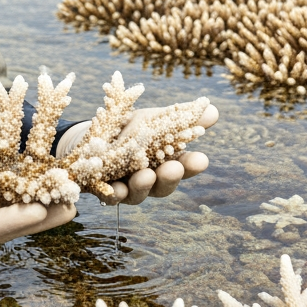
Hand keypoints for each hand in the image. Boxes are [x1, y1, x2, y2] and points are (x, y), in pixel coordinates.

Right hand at [0, 146, 75, 242]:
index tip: (42, 209)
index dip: (15, 219)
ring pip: (14, 213)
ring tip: (72, 198)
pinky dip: (30, 192)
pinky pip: (9, 198)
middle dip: (41, 218)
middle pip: (10, 225)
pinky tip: (51, 183)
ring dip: (43, 206)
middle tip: (72, 208)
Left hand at [57, 102, 218, 205]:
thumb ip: (180, 117)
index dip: (192, 165)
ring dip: (143, 186)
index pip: (184, 167)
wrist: (92, 136)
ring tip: (145, 175)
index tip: (201, 159)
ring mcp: (127, 188)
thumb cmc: (131, 129)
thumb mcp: (155, 119)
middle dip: (169, 178)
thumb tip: (213, 109)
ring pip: (138, 194)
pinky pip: (109, 197)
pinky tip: (116, 188)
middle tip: (173, 168)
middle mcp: (149, 181)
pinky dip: (113, 194)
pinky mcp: (104, 193)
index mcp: (165, 162)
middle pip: (163, 185)